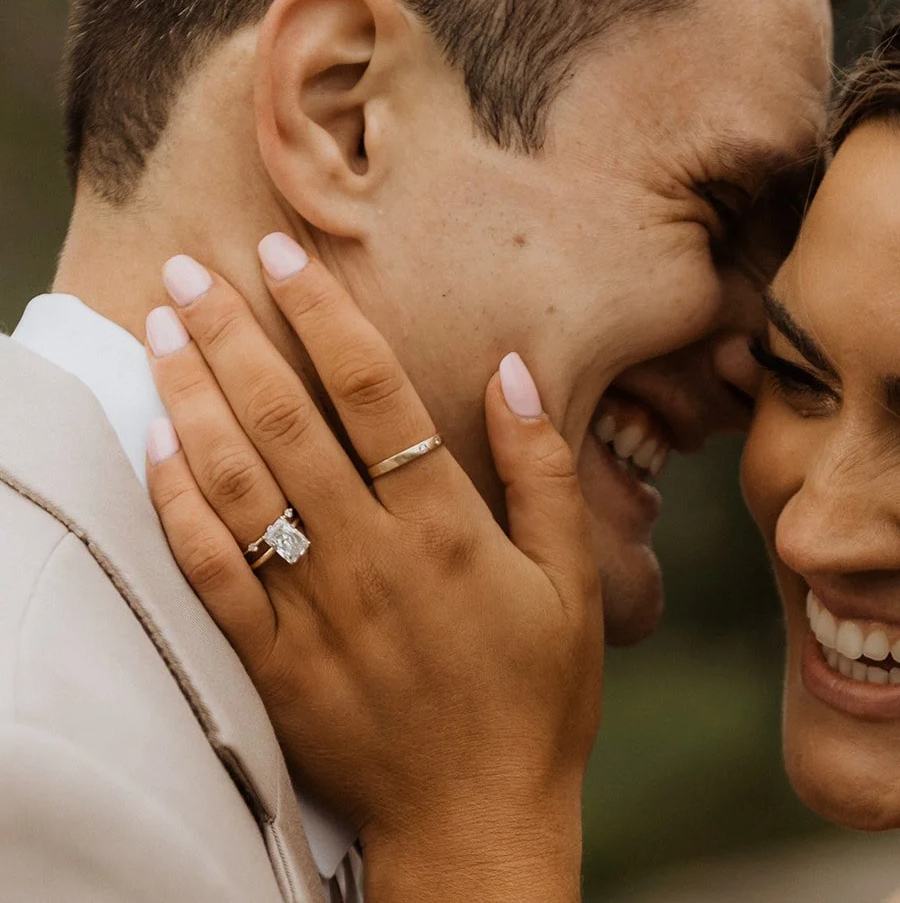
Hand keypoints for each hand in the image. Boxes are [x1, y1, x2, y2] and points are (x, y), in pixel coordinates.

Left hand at [142, 234, 601, 900]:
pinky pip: (210, 571)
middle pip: (287, 421)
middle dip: (232, 335)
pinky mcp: (273, 659)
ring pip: (235, 482)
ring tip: (161, 331)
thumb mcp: (573, 582)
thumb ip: (542, 472)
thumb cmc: (538, 696)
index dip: (326, 316)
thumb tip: (513, 371)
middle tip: (189, 269)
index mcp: (447, 529)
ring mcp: (314, 609)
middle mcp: (371, 557)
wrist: (477, 818)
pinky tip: (154, 447)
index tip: (286, 255)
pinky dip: (175, 505)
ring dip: (191, 399)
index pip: (373, 395)